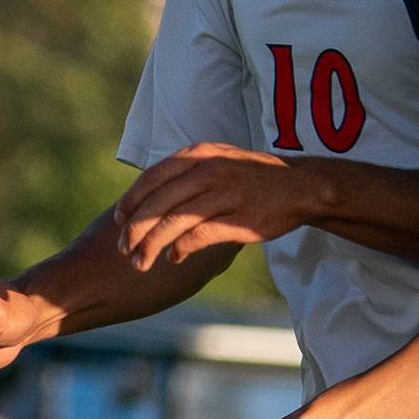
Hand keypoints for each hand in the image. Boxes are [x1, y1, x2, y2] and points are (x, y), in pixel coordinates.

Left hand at [113, 143, 319, 271]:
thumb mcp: (218, 160)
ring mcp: (224, 195)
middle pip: (157, 202)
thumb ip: (186, 172)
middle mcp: (208, 171)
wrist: (300, 186)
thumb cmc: (253, 177)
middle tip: (123, 250)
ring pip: (173, 222)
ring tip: (140, 263)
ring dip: (151, 245)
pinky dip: (181, 249)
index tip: (118, 220)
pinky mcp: (238, 219)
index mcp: (199, 155)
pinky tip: (174, 258)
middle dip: (134, 229)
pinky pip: (199, 235)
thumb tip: (151, 196)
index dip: (130, 201)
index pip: (152, 178)